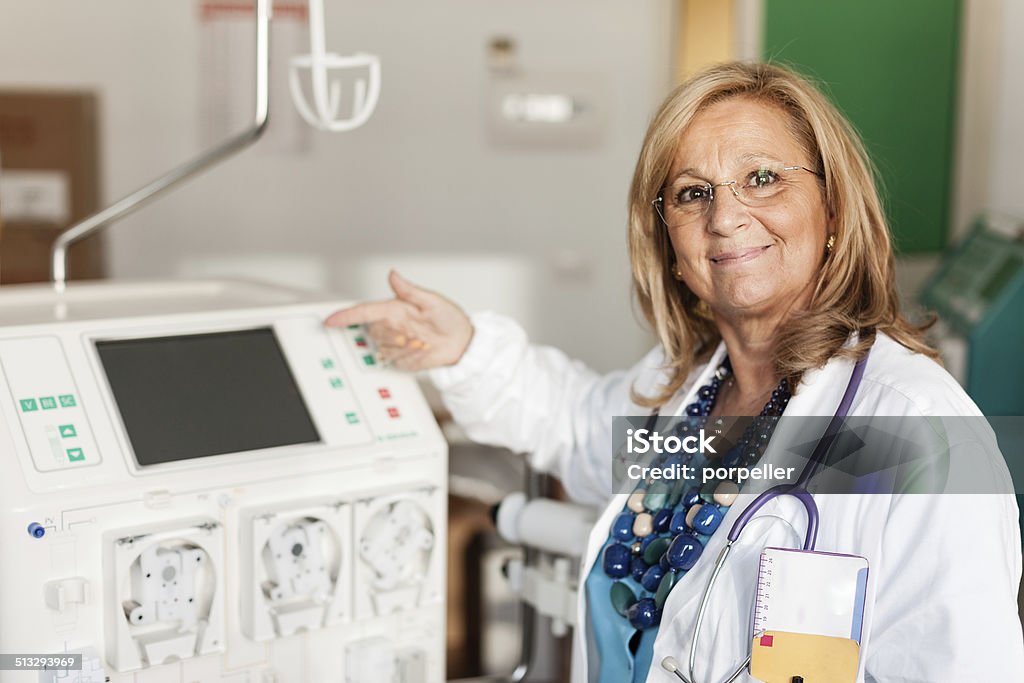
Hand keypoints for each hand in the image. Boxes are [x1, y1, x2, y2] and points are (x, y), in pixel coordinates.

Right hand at [324, 270, 473, 370]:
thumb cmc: (450, 319)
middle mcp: (392, 326)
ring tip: (422, 342)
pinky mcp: (400, 359)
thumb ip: (410, 290)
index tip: (331, 320)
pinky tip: (422, 350)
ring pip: (382, 348)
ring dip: (402, 347)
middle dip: (390, 336)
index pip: (365, 311)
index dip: (346, 316)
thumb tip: (393, 274)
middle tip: (412, 335)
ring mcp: (395, 343)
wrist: (462, 343)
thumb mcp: (433, 301)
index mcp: (395, 309)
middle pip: (373, 332)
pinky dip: (408, 357)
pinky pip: (394, 361)